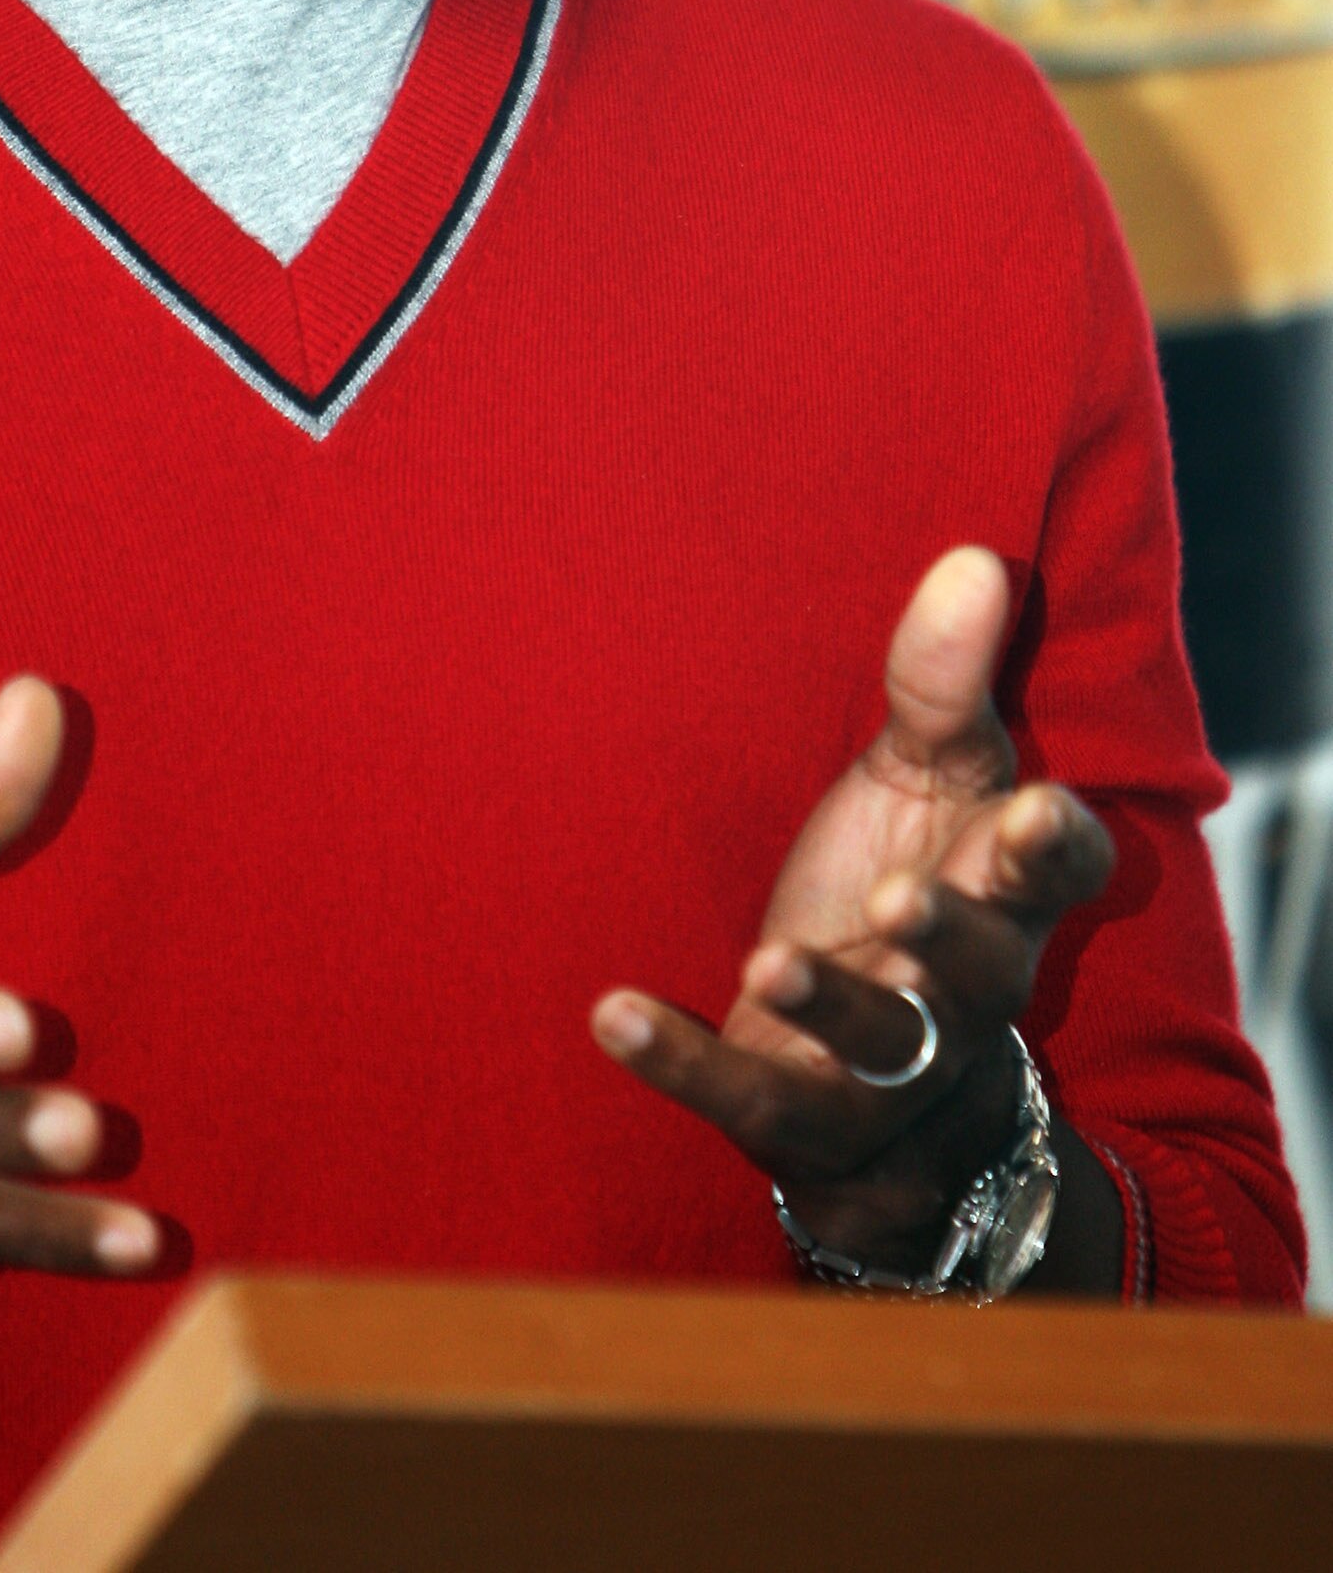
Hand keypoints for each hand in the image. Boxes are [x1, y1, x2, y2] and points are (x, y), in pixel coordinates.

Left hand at [591, 547, 1115, 1281]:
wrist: (896, 1089)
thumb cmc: (912, 884)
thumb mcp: (931, 778)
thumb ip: (942, 680)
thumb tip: (970, 557)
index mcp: (1002, 892)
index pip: (1060, 872)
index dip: (1051, 848)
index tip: (1032, 813)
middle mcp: (965, 989)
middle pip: (983, 971)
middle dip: (948, 937)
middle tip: (900, 899)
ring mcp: (889, 1066)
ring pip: (879, 1048)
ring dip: (829, 1004)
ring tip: (771, 959)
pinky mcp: (801, 1115)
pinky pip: (747, 1097)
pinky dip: (680, 1061)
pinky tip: (612, 1013)